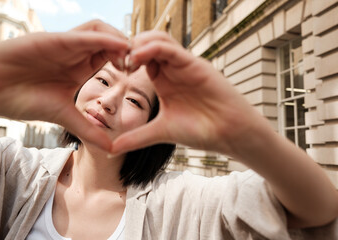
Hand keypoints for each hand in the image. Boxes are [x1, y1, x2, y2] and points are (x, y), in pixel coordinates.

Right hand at [0, 20, 128, 149]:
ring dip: (119, 40)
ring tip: (129, 58)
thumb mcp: (64, 116)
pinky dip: (103, 39)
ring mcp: (65, 45)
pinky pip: (83, 35)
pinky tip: (119, 46)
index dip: (126, 62)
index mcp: (79, 68)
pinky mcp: (53, 40)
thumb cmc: (22, 100)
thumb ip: (87, 130)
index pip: (110, 56)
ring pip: (99, 31)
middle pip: (109, 40)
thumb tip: (110, 149)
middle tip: (139, 63)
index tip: (138, 75)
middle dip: (128, 49)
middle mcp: (74, 53)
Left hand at [112, 31, 269, 155]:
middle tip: (116, 62)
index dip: (123, 59)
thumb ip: (136, 138)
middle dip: (127, 48)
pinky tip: (138, 59)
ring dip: (138, 44)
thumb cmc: (200, 130)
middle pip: (146, 42)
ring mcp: (184, 64)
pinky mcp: (194, 64)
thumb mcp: (160, 132)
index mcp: (163, 80)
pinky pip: (170, 48)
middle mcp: (173, 69)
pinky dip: (151, 48)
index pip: (140, 57)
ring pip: (157, 39)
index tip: (112, 71)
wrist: (229, 133)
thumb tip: (111, 150)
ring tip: (126, 61)